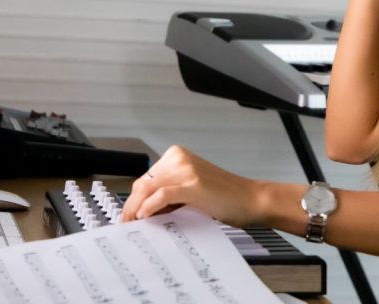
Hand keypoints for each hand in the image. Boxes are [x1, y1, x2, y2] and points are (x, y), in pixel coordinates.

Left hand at [121, 145, 261, 228]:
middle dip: (132, 204)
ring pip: (148, 188)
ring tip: (134, 223)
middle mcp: (179, 158)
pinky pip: (161, 195)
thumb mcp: (191, 190)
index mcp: (178, 155)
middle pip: (143, 182)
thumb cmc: (226, 198)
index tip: (128, 214)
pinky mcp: (192, 184)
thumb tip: (143, 210)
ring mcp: (186, 170)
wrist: (251, 200)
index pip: (146, 177)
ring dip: (136, 208)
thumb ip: (169, 194)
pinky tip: (145, 216)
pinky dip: (149, 206)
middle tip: (127, 223)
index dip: (133, 198)